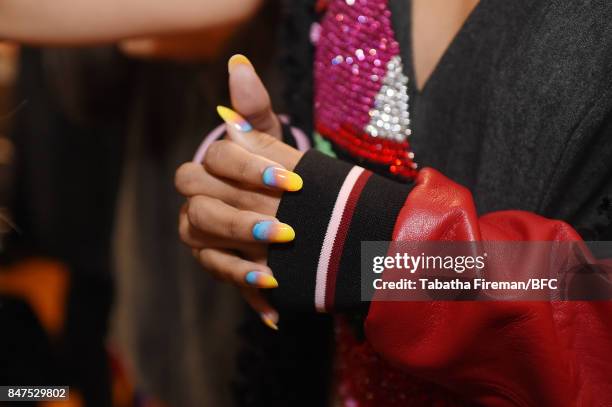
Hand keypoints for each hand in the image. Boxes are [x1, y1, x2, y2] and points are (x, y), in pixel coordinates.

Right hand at [176, 55, 302, 328]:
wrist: (280, 199)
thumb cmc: (273, 162)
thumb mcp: (270, 135)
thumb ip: (254, 107)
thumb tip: (239, 64)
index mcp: (211, 163)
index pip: (216, 159)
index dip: (249, 168)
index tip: (292, 180)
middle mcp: (197, 197)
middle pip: (201, 206)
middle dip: (241, 218)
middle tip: (284, 229)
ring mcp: (201, 232)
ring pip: (204, 241)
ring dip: (239, 252)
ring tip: (277, 260)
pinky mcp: (214, 260)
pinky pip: (221, 274)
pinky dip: (247, 286)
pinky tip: (274, 303)